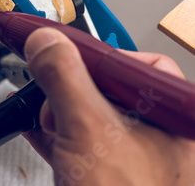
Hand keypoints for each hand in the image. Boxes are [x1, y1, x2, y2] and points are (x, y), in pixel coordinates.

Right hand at [23, 28, 194, 185]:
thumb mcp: (89, 130)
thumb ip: (65, 78)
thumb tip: (45, 40)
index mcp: (173, 115)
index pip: (131, 61)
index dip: (88, 52)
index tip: (51, 41)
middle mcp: (159, 132)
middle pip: (104, 86)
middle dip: (68, 91)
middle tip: (50, 92)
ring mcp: (134, 153)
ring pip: (90, 112)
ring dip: (58, 111)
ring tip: (45, 120)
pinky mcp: (110, 171)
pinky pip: (80, 138)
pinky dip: (56, 131)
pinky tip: (37, 129)